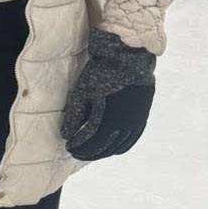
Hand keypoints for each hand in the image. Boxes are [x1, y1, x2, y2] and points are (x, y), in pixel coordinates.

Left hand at [61, 28, 155, 160]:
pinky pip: (133, 138)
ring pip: (120, 145)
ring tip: (93, 151)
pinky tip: (114, 146)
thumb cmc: (102, 71)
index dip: (79, 146)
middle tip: (77, 152)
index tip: (69, 147)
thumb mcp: (83, 91)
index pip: (91, 142)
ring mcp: (136, 121)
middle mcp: (125, 125)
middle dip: (90, 152)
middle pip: (105, 147)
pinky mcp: (142, 115)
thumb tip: (65, 135)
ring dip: (105, 151)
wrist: (128, 56)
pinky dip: (121, 145)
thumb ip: (75, 115)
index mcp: (109, 120)